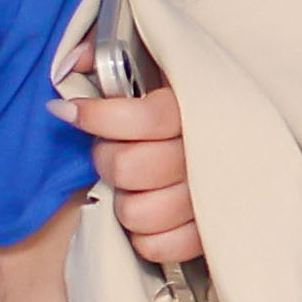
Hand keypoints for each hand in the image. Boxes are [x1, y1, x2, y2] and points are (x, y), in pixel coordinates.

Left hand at [52, 59, 198, 270]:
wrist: (231, 144)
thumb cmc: (171, 103)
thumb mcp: (147, 64)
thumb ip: (106, 55)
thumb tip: (69, 63)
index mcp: (198, 106)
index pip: (147, 117)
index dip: (100, 117)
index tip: (72, 112)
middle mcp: (208, 154)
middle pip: (132, 168)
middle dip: (108, 160)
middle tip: (110, 151)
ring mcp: (210, 199)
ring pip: (138, 212)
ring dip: (125, 200)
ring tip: (132, 186)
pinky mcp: (208, 236)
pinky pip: (157, 246)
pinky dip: (144, 235)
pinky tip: (147, 213)